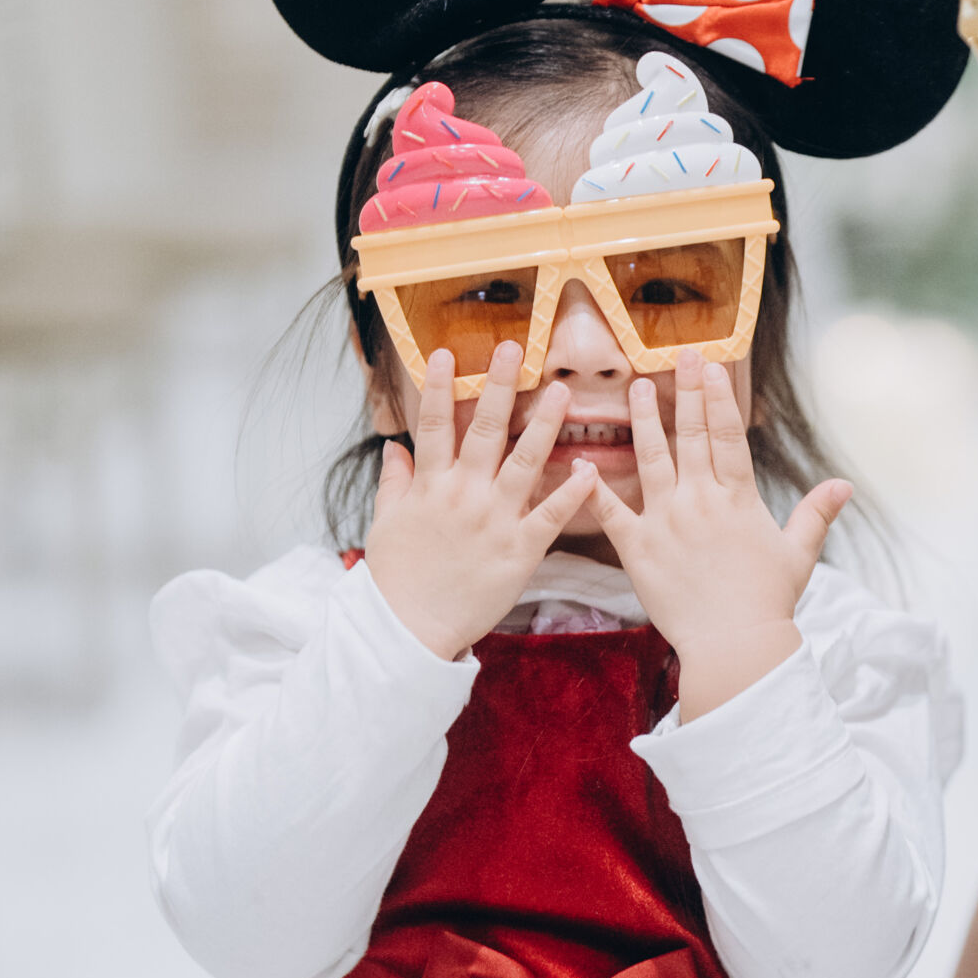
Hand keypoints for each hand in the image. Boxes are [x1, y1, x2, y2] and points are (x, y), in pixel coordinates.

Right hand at [364, 343, 597, 658]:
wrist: (411, 629)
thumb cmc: (399, 577)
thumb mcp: (386, 524)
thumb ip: (394, 482)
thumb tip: (393, 447)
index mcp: (428, 487)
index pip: (431, 426)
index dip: (437, 387)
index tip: (445, 353)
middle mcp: (463, 496)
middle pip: (482, 431)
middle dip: (498, 387)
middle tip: (513, 349)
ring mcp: (494, 521)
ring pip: (523, 462)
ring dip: (543, 425)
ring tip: (561, 392)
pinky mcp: (521, 550)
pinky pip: (551, 515)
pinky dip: (572, 493)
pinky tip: (591, 469)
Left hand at [587, 349, 850, 718]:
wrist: (734, 646)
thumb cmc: (769, 602)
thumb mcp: (799, 553)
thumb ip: (816, 513)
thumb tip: (845, 485)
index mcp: (738, 499)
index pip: (727, 435)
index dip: (718, 397)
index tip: (712, 366)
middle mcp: (699, 501)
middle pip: (691, 436)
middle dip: (686, 392)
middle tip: (679, 356)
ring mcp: (666, 522)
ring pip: (650, 459)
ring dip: (642, 421)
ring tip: (635, 388)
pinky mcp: (637, 549)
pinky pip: (610, 512)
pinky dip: (592, 487)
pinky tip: (579, 461)